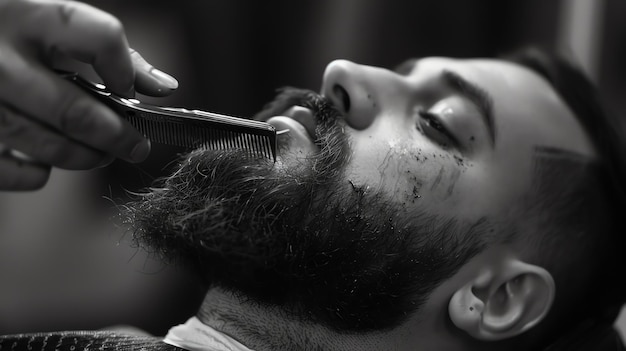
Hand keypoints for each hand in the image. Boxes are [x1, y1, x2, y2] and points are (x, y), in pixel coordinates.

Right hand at [0, 0, 178, 189]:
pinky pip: (4, 168)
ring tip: (100, 154)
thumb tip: (164, 87)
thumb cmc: (13, 33)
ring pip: (40, 142)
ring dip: (82, 157)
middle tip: (135, 146)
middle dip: (116, 137)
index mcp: (28, 14)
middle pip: (71, 111)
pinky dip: (33, 174)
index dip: (126, 73)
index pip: (100, 39)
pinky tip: (44, 164)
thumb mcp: (53, 26)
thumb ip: (108, 50)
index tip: (131, 94)